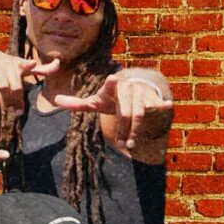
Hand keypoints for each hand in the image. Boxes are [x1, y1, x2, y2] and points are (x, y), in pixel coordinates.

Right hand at [0, 50, 60, 119]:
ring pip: (2, 85)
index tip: (33, 63)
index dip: (30, 66)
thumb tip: (59, 64)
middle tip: (19, 112)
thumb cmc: (10, 65)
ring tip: (9, 109)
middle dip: (18, 99)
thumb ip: (42, 69)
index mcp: (20, 65)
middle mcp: (10, 65)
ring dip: (6, 98)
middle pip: (16, 85)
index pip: (27, 66)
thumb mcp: (25, 67)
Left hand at [53, 75, 172, 163]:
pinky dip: (162, 103)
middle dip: (122, 129)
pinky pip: (157, 101)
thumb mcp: (95, 101)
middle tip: (120, 144)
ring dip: (135, 131)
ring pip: (139, 113)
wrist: (133, 86)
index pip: (109, 87)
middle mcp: (126, 88)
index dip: (109, 85)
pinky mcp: (152, 96)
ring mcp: (140, 92)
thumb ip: (76, 103)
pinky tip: (168, 104)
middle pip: (124, 112)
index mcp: (110, 89)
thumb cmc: (111, 97)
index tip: (111, 79)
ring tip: (130, 145)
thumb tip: (55, 101)